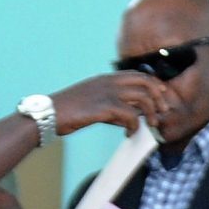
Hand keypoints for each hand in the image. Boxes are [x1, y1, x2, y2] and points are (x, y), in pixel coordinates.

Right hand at [50, 69, 175, 136]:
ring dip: (151, 113)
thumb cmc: (65, 112)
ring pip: (142, 98)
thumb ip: (111, 109)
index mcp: (105, 78)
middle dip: (158, 98)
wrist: (47, 115)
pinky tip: (129, 133)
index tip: (161, 97)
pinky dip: (134, 125)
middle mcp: (108, 82)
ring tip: (150, 125)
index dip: (153, 85)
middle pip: (145, 82)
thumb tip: (127, 119)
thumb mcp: (91, 105)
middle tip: (161, 113)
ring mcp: (106, 93)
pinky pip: (130, 115)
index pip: (138, 75)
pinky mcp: (103, 107)